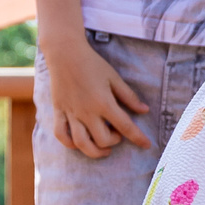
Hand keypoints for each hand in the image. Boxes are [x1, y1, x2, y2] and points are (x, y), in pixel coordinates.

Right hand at [46, 36, 149, 158]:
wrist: (65, 53)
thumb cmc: (92, 64)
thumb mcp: (114, 77)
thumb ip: (129, 96)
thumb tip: (145, 110)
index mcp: (104, 102)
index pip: (125, 126)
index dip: (138, 138)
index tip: (146, 145)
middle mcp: (87, 112)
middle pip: (102, 140)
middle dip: (114, 142)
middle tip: (118, 135)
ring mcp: (71, 113)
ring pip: (82, 143)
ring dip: (94, 151)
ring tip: (103, 147)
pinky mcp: (58, 111)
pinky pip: (61, 135)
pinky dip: (70, 143)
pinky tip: (79, 142)